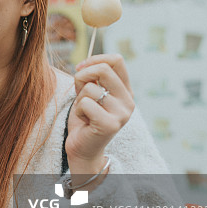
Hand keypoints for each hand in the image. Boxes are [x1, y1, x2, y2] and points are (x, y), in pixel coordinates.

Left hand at [67, 54, 134, 174]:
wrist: (83, 148)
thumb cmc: (85, 119)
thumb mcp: (90, 93)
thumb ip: (93, 79)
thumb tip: (86, 63)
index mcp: (125, 90)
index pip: (116, 60)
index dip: (94, 59)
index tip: (80, 68)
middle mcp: (129, 100)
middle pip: (104, 69)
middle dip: (82, 75)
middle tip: (77, 89)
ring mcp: (122, 113)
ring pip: (90, 88)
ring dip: (79, 98)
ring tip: (84, 111)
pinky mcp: (111, 124)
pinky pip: (86, 103)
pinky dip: (78, 110)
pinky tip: (84, 120)